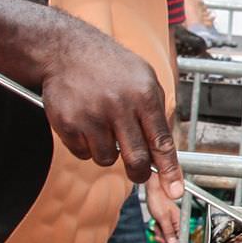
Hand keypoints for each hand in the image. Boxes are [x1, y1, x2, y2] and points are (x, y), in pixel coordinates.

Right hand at [40, 30, 183, 205]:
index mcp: (143, 95)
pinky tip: (84, 121)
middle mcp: (119, 106)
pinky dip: (85, 145)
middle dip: (140, 172)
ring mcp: (91, 115)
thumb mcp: (144, 80)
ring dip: (107, 152)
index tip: (175, 192)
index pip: (161, 142)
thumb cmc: (110, 67)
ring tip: (103, 126)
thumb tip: (167, 154)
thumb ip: (156, 114)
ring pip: (107, 159)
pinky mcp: (67, 123)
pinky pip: (82, 153)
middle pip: (137, 160)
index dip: (170, 171)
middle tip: (138, 170)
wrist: (66, 50)